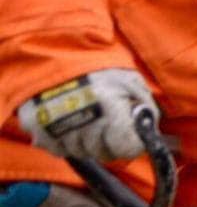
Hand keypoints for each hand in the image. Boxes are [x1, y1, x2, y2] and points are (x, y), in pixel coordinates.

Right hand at [18, 68, 156, 160]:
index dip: (131, 145)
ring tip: (84, 117)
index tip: (130, 138)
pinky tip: (68, 120)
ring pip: (80, 152)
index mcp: (108, 103)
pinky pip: (58, 149)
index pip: (126, 148)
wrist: (54, 52)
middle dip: (108, 143)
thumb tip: (150, 135)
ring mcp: (56, 123)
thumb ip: (146, 110)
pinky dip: (64, 140)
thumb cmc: (98, 69)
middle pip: (103, 153)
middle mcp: (82, 117)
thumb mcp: (131, 83)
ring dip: (85, 141)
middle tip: (105, 123)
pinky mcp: (35, 125)